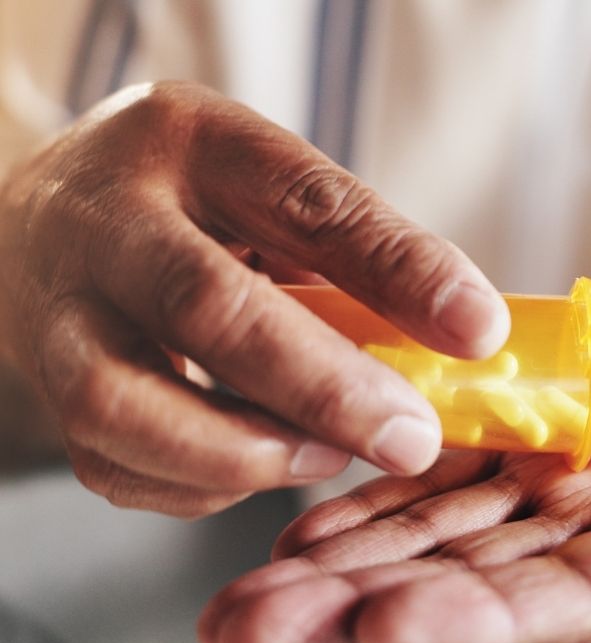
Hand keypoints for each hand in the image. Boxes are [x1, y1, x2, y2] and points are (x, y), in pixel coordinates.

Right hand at [0, 81, 508, 515]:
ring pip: (124, 404)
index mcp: (195, 143)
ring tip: (325, 456)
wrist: (53, 214)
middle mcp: (110, 219)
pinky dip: (200, 484)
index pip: (307, 203)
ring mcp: (57, 308)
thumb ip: (349, 254)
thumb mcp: (268, 186)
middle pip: (207, 308)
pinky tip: (256, 463)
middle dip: (324, 388)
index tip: (479, 330)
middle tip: (410, 438)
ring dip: (244, 452)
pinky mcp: (43, 386)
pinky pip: (113, 463)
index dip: (400, 271)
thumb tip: (457, 342)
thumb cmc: (191, 200)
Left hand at [199, 344, 590, 642]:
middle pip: (457, 585)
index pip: (557, 607)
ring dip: (332, 564)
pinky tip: (295, 521)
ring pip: (423, 538)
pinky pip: (432, 481)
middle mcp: (577, 557)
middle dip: (353, 610)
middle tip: (245, 634)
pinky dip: (365, 499)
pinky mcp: (516, 462)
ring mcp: (537, 511)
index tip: (383, 634)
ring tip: (238, 600)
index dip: (473, 618)